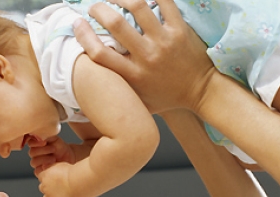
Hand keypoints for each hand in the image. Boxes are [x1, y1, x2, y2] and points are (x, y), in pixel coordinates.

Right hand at [28, 136, 79, 175]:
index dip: (35, 143)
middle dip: (43, 151)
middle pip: (31, 153)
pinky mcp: (39, 171)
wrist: (68, 156)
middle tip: (53, 149)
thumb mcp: (54, 138)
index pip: (30, 143)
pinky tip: (52, 164)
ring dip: (44, 159)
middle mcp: (34, 153)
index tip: (44, 142)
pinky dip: (44, 168)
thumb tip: (40, 137)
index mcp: (36, 144)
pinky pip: (37, 171)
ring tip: (54, 158)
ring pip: (33, 162)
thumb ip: (46, 136)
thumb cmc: (60, 146)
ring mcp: (36, 163)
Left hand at [37, 163, 83, 196]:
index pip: (41, 178)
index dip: (49, 178)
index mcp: (44, 176)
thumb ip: (50, 166)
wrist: (79, 182)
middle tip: (60, 185)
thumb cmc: (73, 172)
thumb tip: (45, 166)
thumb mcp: (59, 164)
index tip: (55, 178)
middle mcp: (45, 187)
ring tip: (63, 194)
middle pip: (43, 188)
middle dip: (49, 187)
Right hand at [73, 0, 217, 113]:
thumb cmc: (168, 98)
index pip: (100, 53)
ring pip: (138, 6)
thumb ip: (119, 92)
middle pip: (115, 23)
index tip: (77, 24)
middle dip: (99, 9)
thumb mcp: (139, 103)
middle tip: (94, 6)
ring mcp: (164, 41)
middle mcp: (146, 56)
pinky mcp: (180, 30)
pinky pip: (164, 1)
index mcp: (133, 75)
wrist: (202, 92)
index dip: (83, 36)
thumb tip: (95, 84)